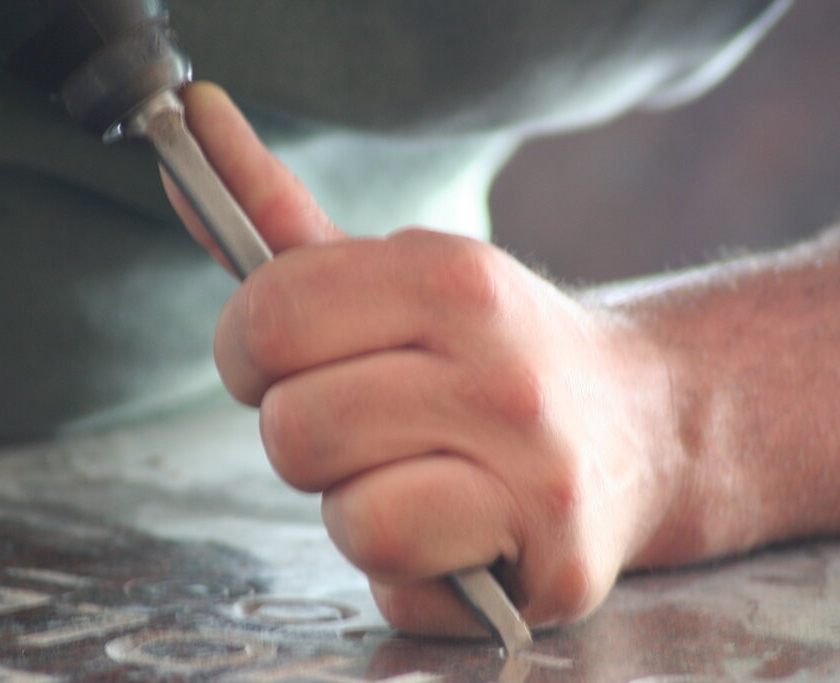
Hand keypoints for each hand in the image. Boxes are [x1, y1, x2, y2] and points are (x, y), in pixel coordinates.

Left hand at [162, 82, 686, 634]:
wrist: (644, 424)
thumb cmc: (494, 351)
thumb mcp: (402, 274)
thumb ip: (287, 222)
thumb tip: (194, 126)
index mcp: (452, 278)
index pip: (269, 317)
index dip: (246, 352)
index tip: (277, 363)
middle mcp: (503, 370)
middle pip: (294, 431)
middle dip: (303, 436)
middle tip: (361, 426)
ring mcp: (540, 473)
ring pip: (350, 517)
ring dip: (356, 507)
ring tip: (415, 479)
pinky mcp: (558, 564)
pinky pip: (404, 583)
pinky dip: (406, 570)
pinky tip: (453, 535)